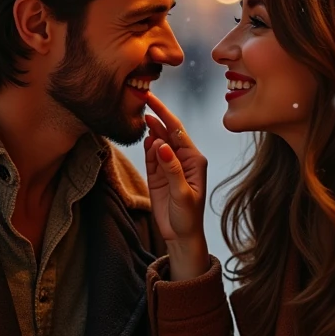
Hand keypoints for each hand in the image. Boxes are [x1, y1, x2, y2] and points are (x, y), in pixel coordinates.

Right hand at [144, 92, 207, 249]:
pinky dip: (147, 146)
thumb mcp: (182, 194)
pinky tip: (145, 137)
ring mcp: (169, 166)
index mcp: (193, 159)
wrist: (181, 236)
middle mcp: (182, 159)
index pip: (177, 131)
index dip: (164, 113)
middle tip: (142, 99)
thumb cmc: (188, 217)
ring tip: (141, 116)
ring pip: (158, 142)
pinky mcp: (158, 175)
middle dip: (156, 116)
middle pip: (167, 132)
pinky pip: (151, 156)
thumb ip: (172, 169)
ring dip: (151, 130)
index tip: (151, 99)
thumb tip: (161, 145)